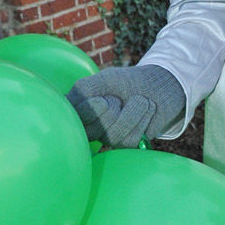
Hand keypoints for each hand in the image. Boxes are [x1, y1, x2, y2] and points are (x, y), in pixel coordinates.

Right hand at [67, 65, 186, 148]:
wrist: (157, 86)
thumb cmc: (127, 82)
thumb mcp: (103, 80)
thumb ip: (83, 91)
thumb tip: (67, 106)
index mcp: (78, 110)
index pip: (75, 119)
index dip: (92, 108)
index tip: (104, 97)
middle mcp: (89, 127)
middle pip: (94, 129)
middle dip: (113, 108)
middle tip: (120, 98)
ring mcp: (108, 138)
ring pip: (114, 135)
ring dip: (133, 112)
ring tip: (139, 101)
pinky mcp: (127, 144)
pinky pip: (131, 139)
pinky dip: (144, 120)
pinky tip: (146, 112)